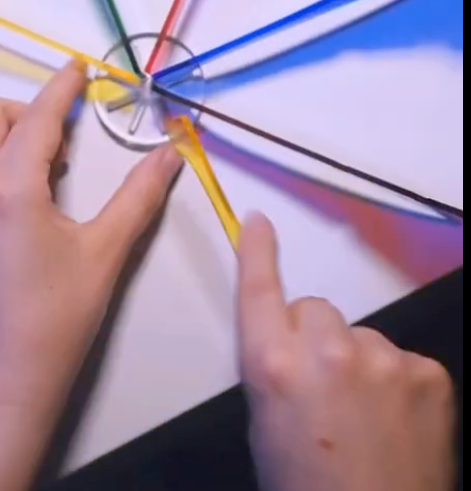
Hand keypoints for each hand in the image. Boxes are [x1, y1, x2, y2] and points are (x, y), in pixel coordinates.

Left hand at [0, 61, 180, 490]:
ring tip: (13, 162)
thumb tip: (171, 153)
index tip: (77, 69)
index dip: (62, 86)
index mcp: (10, 185)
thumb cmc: (57, 319)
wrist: (2, 381)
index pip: (38, 115)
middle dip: (21, 111)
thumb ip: (139, 196)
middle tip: (55, 144)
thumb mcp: (106, 253)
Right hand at [237, 213, 455, 490]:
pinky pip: (401, 360)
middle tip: (322, 387)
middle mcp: (326, 350)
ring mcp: (383, 358)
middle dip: (314, 336)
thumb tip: (289, 342)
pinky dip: (397, 384)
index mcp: (274, 364)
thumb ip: (273, 367)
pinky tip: (397, 423)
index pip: (260, 289)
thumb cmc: (306, 486)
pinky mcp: (427, 372)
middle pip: (315, 310)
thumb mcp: (265, 424)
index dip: (258, 252)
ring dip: (359, 362)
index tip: (259, 222)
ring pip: (360, 335)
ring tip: (365, 417)